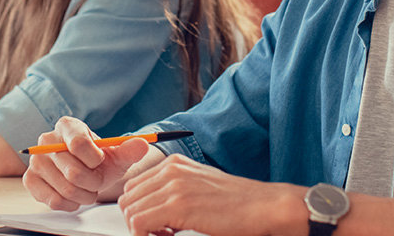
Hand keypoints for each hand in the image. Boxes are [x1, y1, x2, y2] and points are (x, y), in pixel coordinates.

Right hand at [23, 116, 154, 210]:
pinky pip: (53, 200)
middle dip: (93, 182)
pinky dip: (70, 204)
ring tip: (88, 188)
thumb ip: (130, 149)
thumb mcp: (117, 155)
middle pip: (74, 172)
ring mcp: (36, 160)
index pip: (79, 144)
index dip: (95, 159)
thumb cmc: (100, 161)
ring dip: (84, 195)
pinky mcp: (30, 180)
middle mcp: (46, 139)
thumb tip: (143, 144)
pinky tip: (75, 196)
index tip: (100, 161)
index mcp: (67, 125)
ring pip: (66, 188)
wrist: (85, 172)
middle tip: (97, 180)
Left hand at [118, 154, 305, 235]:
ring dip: (142, 230)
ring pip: (130, 212)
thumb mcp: (200, 188)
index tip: (158, 224)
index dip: (140, 209)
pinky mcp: (179, 205)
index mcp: (175, 164)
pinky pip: (140, 224)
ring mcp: (174, 186)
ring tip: (168, 235)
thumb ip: (175, 191)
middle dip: (137, 220)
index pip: (134, 186)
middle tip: (161, 232)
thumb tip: (152, 211)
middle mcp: (171, 170)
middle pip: (128, 199)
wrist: (265, 207)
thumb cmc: (238, 203)